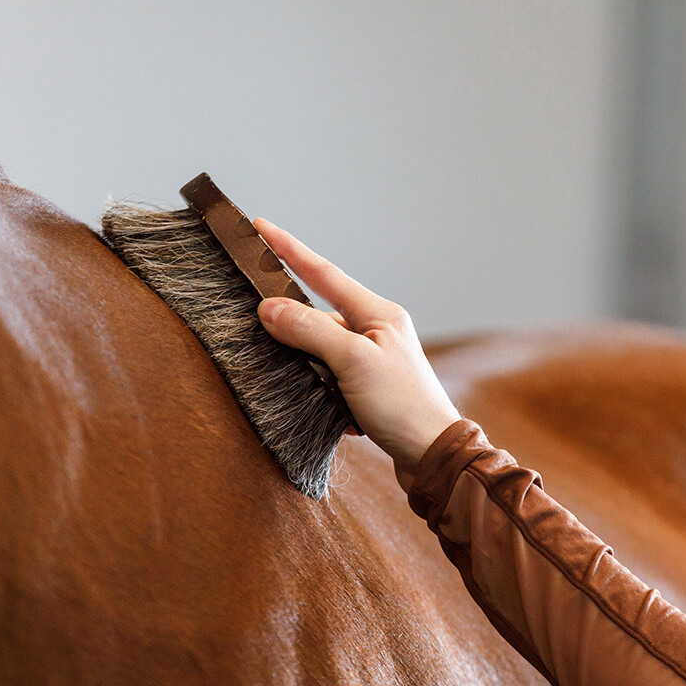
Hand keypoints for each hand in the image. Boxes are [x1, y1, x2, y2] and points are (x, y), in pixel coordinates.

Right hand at [253, 218, 460, 490]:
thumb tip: (270, 308)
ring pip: (320, 346)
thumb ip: (311, 331)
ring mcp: (372, 359)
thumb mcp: (353, 363)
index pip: (325, 273)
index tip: (260, 228)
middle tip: (252, 310)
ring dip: (301, 357)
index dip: (290, 250)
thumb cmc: (402, 407)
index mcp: (379, 313)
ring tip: (286, 369)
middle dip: (287, 315)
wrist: (433, 457)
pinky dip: (314, 382)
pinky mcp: (367, 387)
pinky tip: (315, 399)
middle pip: (318, 312)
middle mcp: (377, 331)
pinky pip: (327, 373)